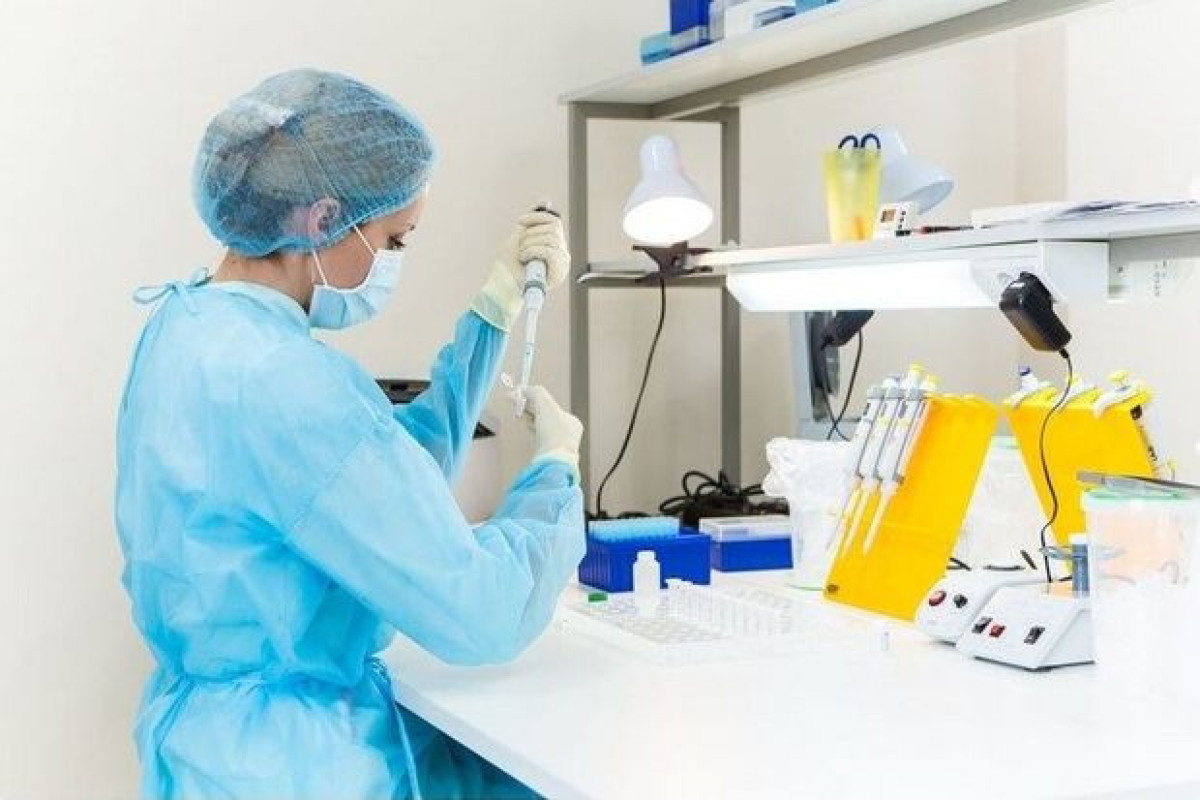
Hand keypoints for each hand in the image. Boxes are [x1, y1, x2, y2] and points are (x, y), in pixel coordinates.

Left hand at [471, 208, 569, 330]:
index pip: (554, 221)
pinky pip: (549, 250)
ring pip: (550, 238)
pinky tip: (525, 258)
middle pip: (553, 227)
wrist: (503, 286)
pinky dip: (533, 251)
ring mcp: (561, 262)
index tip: (520, 222)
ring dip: (529, 244)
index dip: (537, 217)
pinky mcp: (559, 271)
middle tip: (520, 247)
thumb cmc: (509, 265)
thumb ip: (533, 220)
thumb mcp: (519, 236)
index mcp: (553, 244)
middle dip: (530, 234)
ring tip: (522, 255)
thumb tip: (545, 201)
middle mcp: (561, 253)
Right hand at [522, 386, 582, 476]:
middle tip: (516, 403)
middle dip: (530, 409)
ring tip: (519, 414)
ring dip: (529, 420)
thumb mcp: (545, 404)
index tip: (522, 396)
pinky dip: (531, 432)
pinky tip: (526, 427)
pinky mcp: (549, 455)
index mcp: (573, 422)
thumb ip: (535, 392)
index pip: (552, 406)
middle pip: (545, 416)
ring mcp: (559, 446)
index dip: (535, 399)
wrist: (553, 461)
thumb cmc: (554, 433)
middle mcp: (568, 434)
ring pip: (541, 428)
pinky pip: (538, 439)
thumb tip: (525, 388)